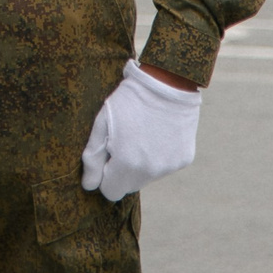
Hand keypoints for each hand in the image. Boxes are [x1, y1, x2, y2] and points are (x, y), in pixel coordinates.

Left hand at [80, 61, 202, 201]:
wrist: (168, 82)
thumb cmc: (129, 100)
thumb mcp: (102, 123)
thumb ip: (93, 158)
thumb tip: (89, 185)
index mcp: (127, 164)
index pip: (110, 191)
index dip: (105, 174)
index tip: (108, 154)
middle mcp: (150, 171)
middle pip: (129, 185)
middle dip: (123, 170)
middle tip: (124, 140)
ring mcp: (169, 166)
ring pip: (147, 176)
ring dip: (141, 163)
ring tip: (142, 133)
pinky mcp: (184, 159)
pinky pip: (165, 166)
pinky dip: (159, 155)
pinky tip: (158, 133)